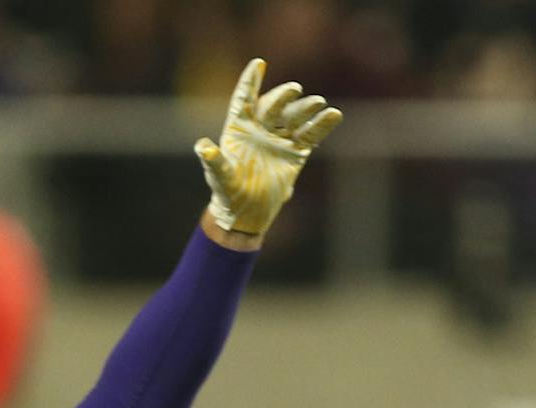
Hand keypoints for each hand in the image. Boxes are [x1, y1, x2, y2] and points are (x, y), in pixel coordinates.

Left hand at [195, 58, 341, 238]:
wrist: (246, 214)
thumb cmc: (227, 194)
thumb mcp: (220, 178)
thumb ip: (214, 162)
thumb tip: (202, 147)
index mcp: (239, 130)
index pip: (244, 101)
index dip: (250, 83)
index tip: (258, 64)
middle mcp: (260, 129)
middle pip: (273, 106)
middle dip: (283, 96)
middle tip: (294, 89)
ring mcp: (279, 138)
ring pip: (294, 117)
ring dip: (305, 109)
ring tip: (317, 103)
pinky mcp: (296, 151)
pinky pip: (311, 134)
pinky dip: (322, 125)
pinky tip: (333, 115)